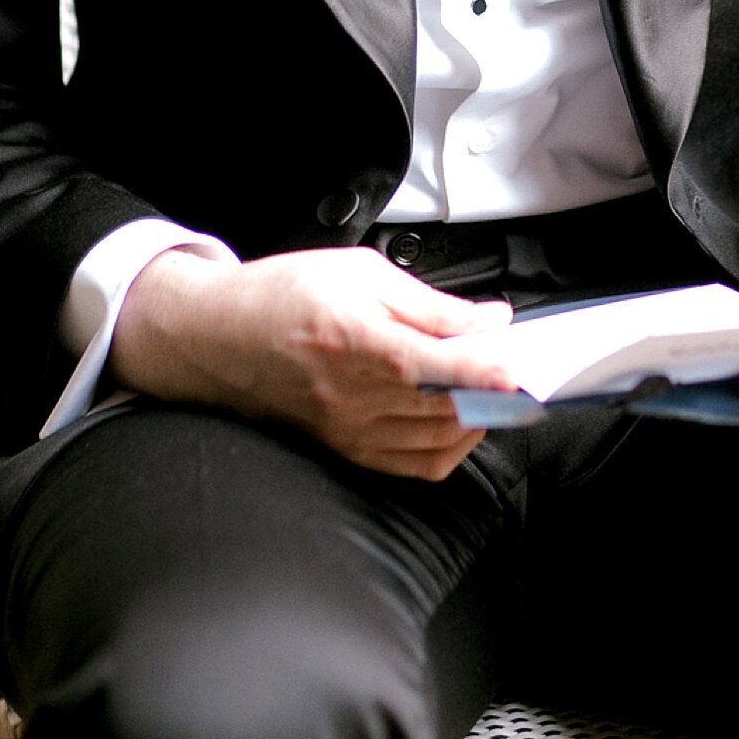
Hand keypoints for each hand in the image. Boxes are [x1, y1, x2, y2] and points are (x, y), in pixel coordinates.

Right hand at [109, 246, 516, 479]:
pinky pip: (413, 465)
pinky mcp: (345, 449)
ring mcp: (348, 430)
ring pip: (437, 441)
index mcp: (355, 340)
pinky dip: (450, 448)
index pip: (435, 366)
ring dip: (478, 419)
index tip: (519, 365)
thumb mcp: (359, 273)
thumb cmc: (283, 295)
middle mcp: (352, 396)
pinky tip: (462, 419)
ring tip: (494, 388)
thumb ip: (429, 303)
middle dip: (493, 390)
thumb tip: (487, 320)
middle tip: (518, 364)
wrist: (219, 336)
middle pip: (445, 408)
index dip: (484, 369)